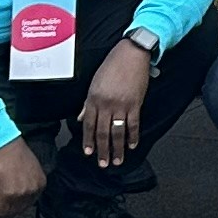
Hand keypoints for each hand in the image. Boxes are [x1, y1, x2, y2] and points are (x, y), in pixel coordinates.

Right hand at [0, 134, 46, 210]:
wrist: (3, 144)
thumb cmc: (13, 151)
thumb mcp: (30, 166)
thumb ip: (29, 179)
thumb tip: (21, 187)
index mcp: (40, 183)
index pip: (30, 202)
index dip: (19, 205)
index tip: (11, 206)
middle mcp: (32, 191)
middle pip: (21, 208)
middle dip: (10, 210)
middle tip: (1, 210)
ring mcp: (20, 194)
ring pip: (10, 211)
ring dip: (2, 212)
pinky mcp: (6, 195)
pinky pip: (0, 210)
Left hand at [78, 38, 154, 163]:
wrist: (131, 54)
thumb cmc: (112, 65)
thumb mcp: (95, 82)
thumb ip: (88, 103)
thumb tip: (82, 118)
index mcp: (94, 98)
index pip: (89, 125)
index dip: (88, 140)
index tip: (89, 153)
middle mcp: (106, 104)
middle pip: (103, 132)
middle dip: (102, 150)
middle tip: (103, 164)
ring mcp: (121, 105)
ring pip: (118, 132)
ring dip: (118, 148)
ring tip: (118, 160)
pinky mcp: (135, 103)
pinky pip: (133, 124)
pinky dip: (133, 136)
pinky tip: (132, 145)